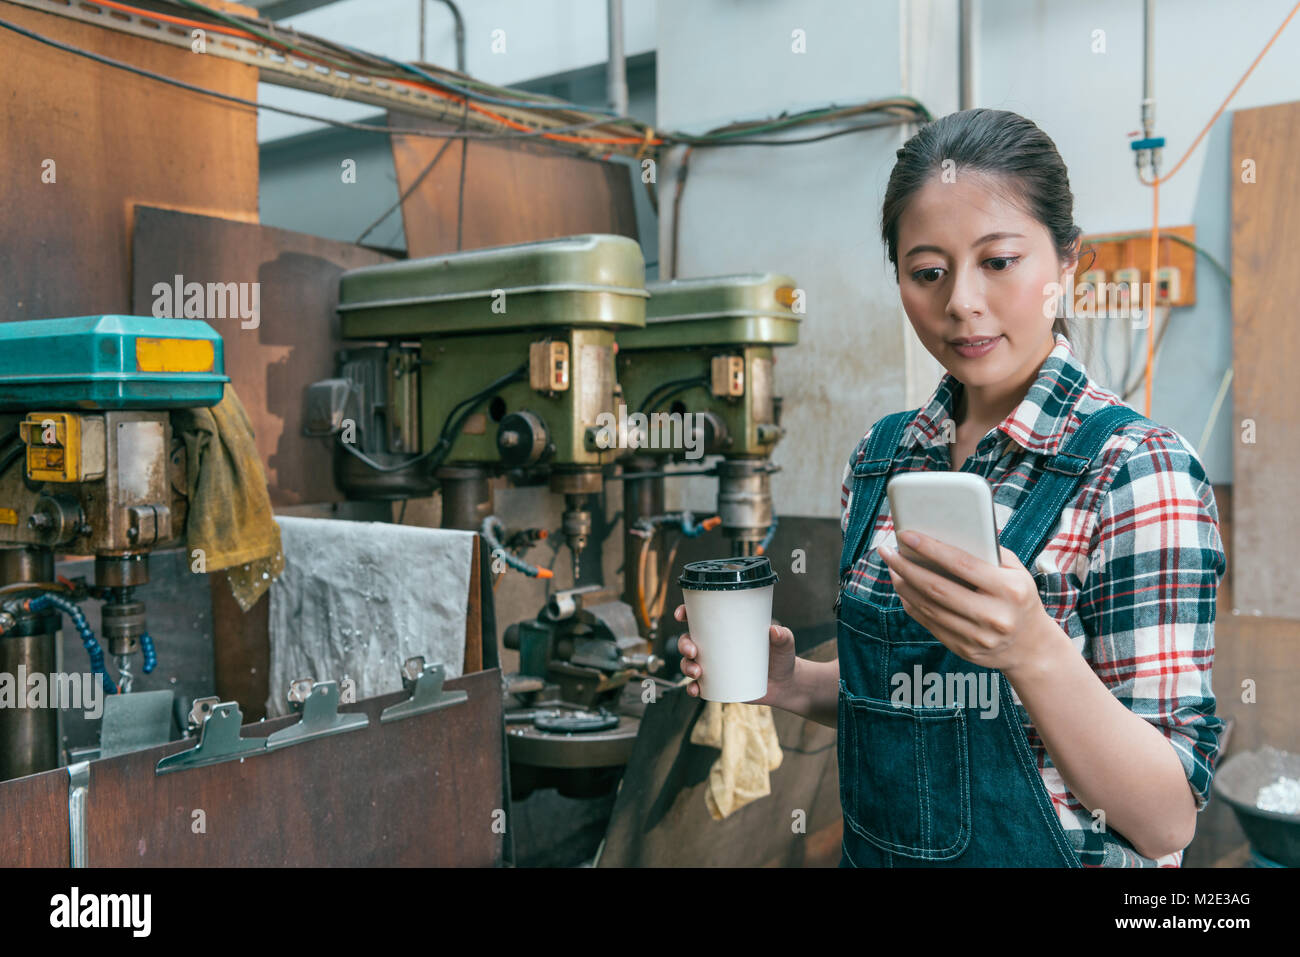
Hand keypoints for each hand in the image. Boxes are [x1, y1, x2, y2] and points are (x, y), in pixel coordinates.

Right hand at [671, 603, 796, 705]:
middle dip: (683, 644)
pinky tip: (695, 690)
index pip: (700, 618)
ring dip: (686, 667)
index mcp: (726, 629)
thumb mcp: (784, 643)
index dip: (685, 613)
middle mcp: (715, 646)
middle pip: (688, 640)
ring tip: (697, 673)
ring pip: (689, 663)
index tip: (681, 614)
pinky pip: (698, 686)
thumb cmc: (782, 657)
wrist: (786, 684)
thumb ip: (783, 636)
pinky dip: (692, 688)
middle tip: (693, 651)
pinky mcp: (717, 685)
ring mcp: (715, 666)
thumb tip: (775, 631)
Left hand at [877, 530, 1057, 676]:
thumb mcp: (1016, 571)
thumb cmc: (1019, 597)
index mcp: (1009, 589)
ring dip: (904, 586)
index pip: (962, 564)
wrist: (1031, 647)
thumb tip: (943, 531)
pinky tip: (903, 589)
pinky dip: (912, 604)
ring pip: (929, 607)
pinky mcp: (964, 650)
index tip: (906, 534)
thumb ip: (987, 552)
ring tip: (892, 567)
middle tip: (887, 551)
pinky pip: (930, 624)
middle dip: (906, 567)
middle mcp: (994, 616)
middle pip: (937, 588)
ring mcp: (978, 637)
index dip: (930, 549)